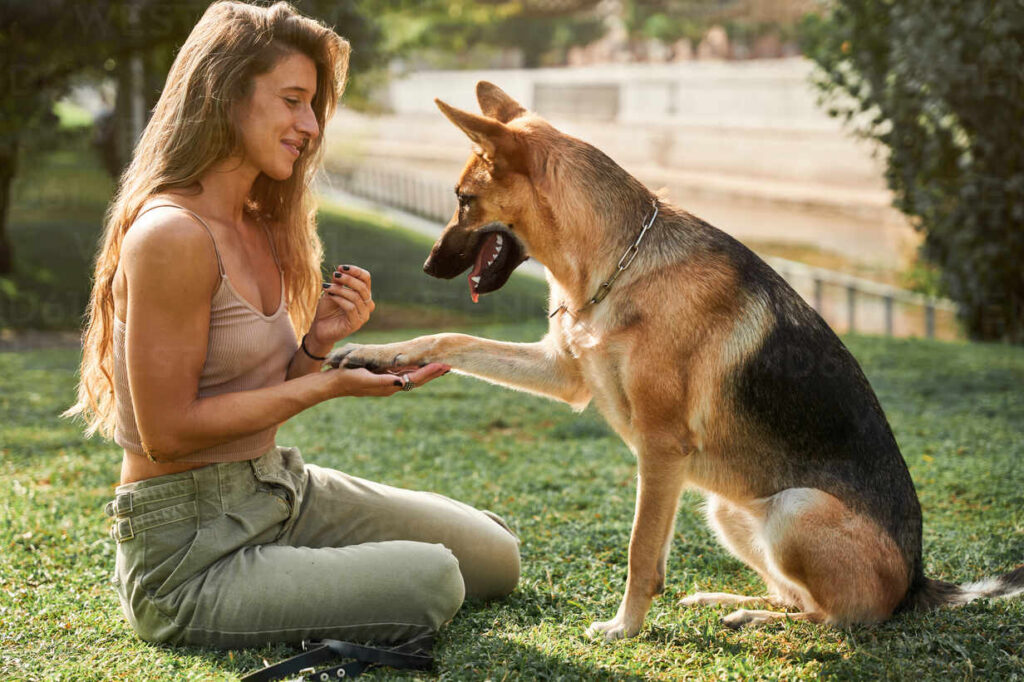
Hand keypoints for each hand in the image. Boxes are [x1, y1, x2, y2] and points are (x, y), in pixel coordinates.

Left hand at [309, 265, 374, 345]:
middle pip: (363, 287)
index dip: (355, 271)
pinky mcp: (356, 324)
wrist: (320, 329)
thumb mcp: (332, 291)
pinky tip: (330, 296)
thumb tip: (340, 270)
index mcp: (364, 295)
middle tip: (334, 275)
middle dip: (348, 279)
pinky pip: (350, 308)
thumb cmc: (327, 310)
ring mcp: (363, 316)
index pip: (366, 279)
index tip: (341, 267)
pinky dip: (339, 299)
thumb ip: (338, 282)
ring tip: (327, 287)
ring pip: (356, 297)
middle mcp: (367, 305)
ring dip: (340, 289)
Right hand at [324, 362, 450, 397]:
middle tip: (449, 365)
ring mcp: (387, 380)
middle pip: (417, 379)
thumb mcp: (365, 379)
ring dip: (426, 371)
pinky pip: (402, 372)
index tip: (443, 366)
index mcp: (390, 386)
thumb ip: (384, 381)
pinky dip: (414, 368)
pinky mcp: (382, 375)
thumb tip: (401, 383)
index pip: (415, 380)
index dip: (430, 373)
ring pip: (412, 376)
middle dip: (433, 372)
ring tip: (439, 365)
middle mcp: (392, 385)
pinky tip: (419, 365)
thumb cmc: (348, 380)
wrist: (333, 383)